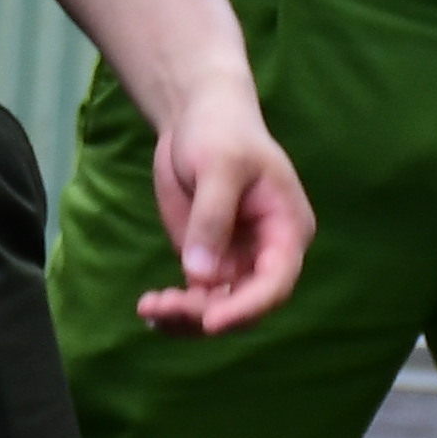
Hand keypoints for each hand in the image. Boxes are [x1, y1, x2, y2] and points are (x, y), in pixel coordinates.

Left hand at [132, 83, 314, 336]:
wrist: (198, 116)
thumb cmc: (220, 131)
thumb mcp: (218, 166)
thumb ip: (212, 218)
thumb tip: (200, 276)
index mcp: (288, 230)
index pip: (276, 282)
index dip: (247, 307)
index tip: (211, 321)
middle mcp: (267, 254)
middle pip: (246, 304)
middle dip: (206, 314)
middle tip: (161, 306)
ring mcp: (237, 260)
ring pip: (220, 307)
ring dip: (186, 317)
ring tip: (149, 309)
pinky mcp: (209, 260)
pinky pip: (198, 297)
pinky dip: (176, 308)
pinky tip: (149, 310)